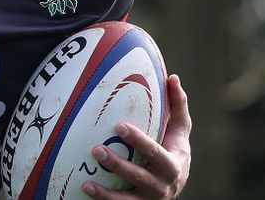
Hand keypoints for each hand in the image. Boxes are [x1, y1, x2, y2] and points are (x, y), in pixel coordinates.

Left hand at [82, 74, 191, 198]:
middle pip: (140, 176)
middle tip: (96, 150)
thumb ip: (178, 106)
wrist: (174, 188)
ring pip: (127, 199)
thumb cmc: (174, 151)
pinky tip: (84, 192)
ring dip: (106, 193)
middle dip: (118, 165)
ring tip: (86, 182)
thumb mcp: (180, 132)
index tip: (119, 127)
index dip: (139, 141)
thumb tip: (172, 76)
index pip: (156, 152)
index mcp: (173, 164)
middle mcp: (163, 186)